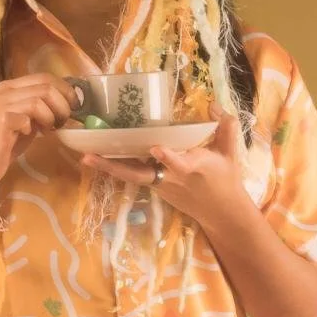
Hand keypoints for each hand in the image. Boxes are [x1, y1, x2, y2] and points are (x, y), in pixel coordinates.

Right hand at [0, 74, 78, 189]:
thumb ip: (40, 110)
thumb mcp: (26, 122)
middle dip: (63, 104)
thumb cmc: (4, 145)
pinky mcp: (0, 120)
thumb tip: (67, 104)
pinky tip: (28, 135)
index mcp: (11, 87)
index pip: (45, 77)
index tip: (74, 106)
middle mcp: (4, 91)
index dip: (65, 89)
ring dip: (51, 117)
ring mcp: (1, 104)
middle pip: (46, 85)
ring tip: (48, 130)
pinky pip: (28, 117)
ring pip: (39, 100)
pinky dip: (35, 127)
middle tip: (63, 121)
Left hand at [81, 104, 245, 224]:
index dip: (167, 157)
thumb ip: (225, 126)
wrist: (221, 212)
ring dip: (108, 168)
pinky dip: (117, 169)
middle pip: (139, 173)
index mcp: (192, 166)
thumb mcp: (231, 152)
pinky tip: (97, 159)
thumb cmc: (226, 178)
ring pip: (132, 176)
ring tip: (86, 157)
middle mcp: (171, 177)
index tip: (156, 149)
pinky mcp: (154, 188)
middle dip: (114, 167)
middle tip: (90, 156)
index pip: (178, 163)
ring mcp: (160, 185)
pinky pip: (134, 177)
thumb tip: (212, 104)